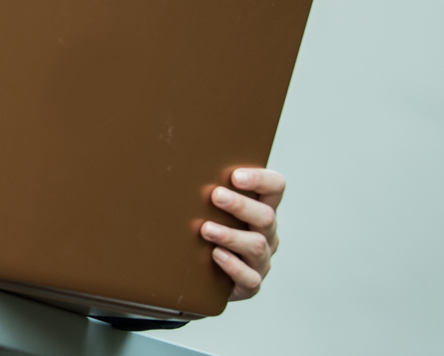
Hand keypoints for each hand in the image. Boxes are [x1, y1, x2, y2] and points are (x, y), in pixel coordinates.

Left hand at [201, 167, 283, 300]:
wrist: (200, 276)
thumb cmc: (203, 231)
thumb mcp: (207, 207)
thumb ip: (202, 188)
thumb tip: (168, 159)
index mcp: (261, 208)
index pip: (275, 187)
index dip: (261, 179)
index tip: (235, 175)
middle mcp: (266, 233)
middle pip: (267, 216)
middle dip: (241, 205)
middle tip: (215, 195)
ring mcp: (261, 260)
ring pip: (257, 246)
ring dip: (231, 235)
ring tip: (206, 228)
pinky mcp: (250, 284)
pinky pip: (250, 278)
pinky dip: (233, 266)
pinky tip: (215, 255)